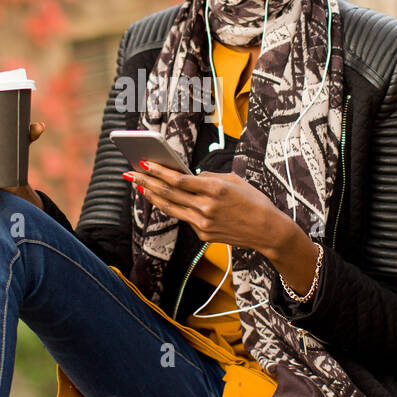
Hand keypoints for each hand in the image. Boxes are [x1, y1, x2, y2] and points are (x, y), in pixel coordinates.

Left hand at [129, 159, 320, 294]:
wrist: (267, 230)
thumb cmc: (253, 200)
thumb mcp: (234, 180)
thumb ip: (209, 177)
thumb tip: (188, 175)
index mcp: (215, 189)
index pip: (179, 179)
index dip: (159, 171)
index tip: (144, 162)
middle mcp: (206, 206)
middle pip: (169, 193)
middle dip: (147, 181)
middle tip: (129, 173)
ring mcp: (203, 222)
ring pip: (171, 208)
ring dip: (152, 196)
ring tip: (139, 186)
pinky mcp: (203, 234)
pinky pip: (184, 217)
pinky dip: (172, 207)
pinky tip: (161, 199)